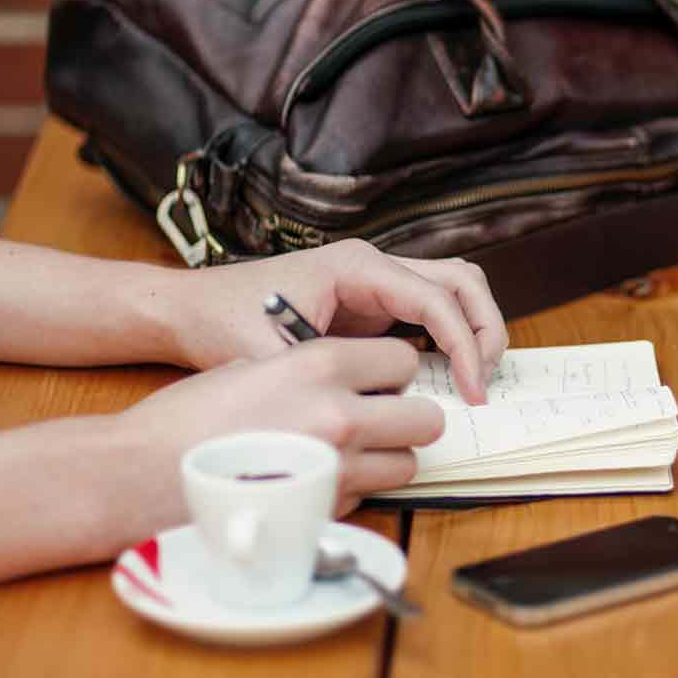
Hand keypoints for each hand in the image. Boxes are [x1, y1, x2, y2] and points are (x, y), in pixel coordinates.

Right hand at [121, 337, 443, 513]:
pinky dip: (355, 491)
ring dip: (387, 459)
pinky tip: (316, 481)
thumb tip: (349, 379)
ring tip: (349, 454)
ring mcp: (337, 469)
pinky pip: (369, 497)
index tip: (379, 381)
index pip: (404, 359)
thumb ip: (309, 371)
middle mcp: (339, 414)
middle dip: (408, 419)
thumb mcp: (251, 366)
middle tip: (381, 420)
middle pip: (426, 419)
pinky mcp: (325, 512)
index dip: (393, 372)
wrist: (139, 475)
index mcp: (319, 365)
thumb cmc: (186, 418)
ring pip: (407, 465)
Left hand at [165, 239, 507, 403]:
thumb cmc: (223, 321)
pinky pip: (430, 312)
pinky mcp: (373, 303)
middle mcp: (373, 265)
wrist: (191, 307)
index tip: (471, 390)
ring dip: (474, 330)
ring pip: (454, 289)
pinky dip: (450, 339)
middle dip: (485, 329)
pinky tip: (445, 379)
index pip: (436, 299)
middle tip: (486, 382)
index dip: (464, 346)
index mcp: (356, 266)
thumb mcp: (270, 357)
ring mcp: (376, 282)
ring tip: (475, 379)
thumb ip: (323, 380)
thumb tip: (375, 413)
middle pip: (462, 281)